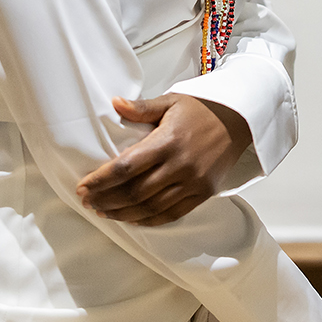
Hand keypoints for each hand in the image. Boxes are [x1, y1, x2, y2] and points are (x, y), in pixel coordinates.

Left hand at [75, 93, 252, 225]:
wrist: (239, 120)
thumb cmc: (201, 109)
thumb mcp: (170, 101)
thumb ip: (141, 107)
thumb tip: (114, 103)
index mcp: (168, 140)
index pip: (126, 167)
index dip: (101, 180)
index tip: (83, 186)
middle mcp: (180, 165)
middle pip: (134, 192)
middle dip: (106, 199)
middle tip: (87, 202)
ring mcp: (193, 182)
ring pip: (151, 207)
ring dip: (123, 213)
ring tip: (103, 212)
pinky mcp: (203, 193)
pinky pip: (172, 214)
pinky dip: (149, 220)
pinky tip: (132, 219)